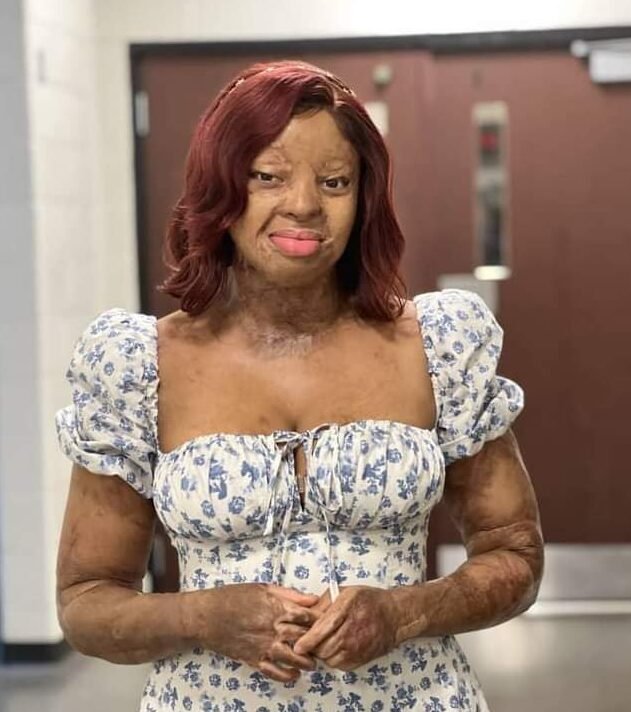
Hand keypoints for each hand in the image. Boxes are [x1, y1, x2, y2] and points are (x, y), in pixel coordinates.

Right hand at [195, 584, 321, 681]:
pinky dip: (287, 676)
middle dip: (317, 642)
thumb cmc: (233, 597)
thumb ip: (289, 594)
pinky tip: (294, 674)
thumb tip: (312, 599)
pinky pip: (275, 672)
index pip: (308, 617)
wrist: (206, 616)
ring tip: (312, 662)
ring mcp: (264, 646)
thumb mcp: (262, 588)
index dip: (320, 620)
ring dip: (306, 662)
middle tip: (325, 644)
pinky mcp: (254, 660)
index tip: (327, 622)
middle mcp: (273, 629)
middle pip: (304, 638)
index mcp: (277, 609)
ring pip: (294, 659)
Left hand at [293, 586, 399, 670]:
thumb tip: (305, 615)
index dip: (307, 641)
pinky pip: (339, 665)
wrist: (394, 615)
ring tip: (322, 643)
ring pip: (329, 659)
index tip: (298, 646)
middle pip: (323, 648)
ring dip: (322, 653)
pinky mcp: (361, 659)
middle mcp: (352, 631)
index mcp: (346, 610)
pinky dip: (333, 659)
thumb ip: (323, 603)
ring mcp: (358, 648)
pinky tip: (335, 648)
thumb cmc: (368, 600)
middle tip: (308, 642)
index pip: (322, 630)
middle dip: (312, 647)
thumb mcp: (344, 592)